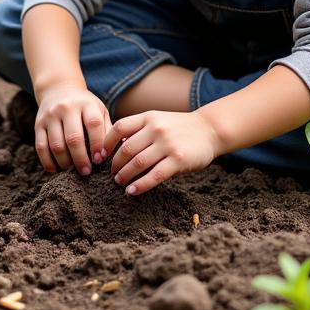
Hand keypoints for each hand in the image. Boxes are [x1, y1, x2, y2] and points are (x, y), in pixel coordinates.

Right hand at [34, 84, 111, 175]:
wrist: (58, 90)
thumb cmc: (85, 106)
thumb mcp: (99, 110)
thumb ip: (108, 130)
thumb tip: (119, 152)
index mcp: (86, 104)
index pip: (93, 124)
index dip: (97, 144)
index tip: (100, 160)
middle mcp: (66, 107)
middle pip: (73, 138)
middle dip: (81, 159)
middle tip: (86, 172)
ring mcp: (50, 116)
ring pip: (56, 145)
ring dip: (65, 163)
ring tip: (73, 172)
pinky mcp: (38, 124)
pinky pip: (41, 147)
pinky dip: (48, 162)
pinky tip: (56, 170)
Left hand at [103, 109, 220, 194]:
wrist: (209, 130)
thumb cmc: (179, 127)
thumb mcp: (158, 120)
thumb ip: (139, 129)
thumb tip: (116, 147)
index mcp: (148, 117)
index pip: (119, 128)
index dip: (106, 143)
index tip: (100, 156)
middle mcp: (156, 129)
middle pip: (126, 149)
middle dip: (115, 164)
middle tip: (112, 174)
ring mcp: (167, 144)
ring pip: (138, 163)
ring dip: (125, 175)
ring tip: (120, 182)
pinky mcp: (178, 160)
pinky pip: (154, 176)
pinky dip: (140, 185)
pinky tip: (132, 191)